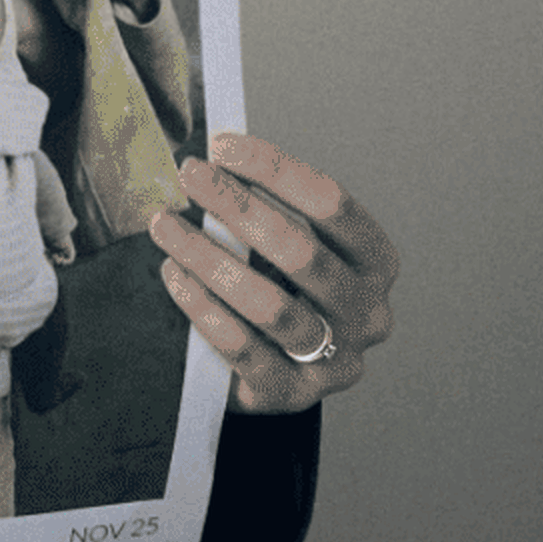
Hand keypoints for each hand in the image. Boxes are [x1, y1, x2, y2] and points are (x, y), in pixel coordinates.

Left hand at [147, 132, 397, 413]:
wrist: (276, 368)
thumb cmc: (281, 288)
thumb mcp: (287, 245)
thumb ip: (265, 206)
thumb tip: (213, 157)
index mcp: (376, 264)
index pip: (333, 205)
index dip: (276, 170)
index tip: (223, 146)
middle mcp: (367, 314)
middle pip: (303, 252)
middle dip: (238, 207)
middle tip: (190, 176)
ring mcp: (335, 362)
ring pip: (271, 306)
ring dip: (210, 259)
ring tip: (166, 226)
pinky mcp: (291, 395)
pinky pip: (244, 350)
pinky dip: (203, 309)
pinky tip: (174, 276)